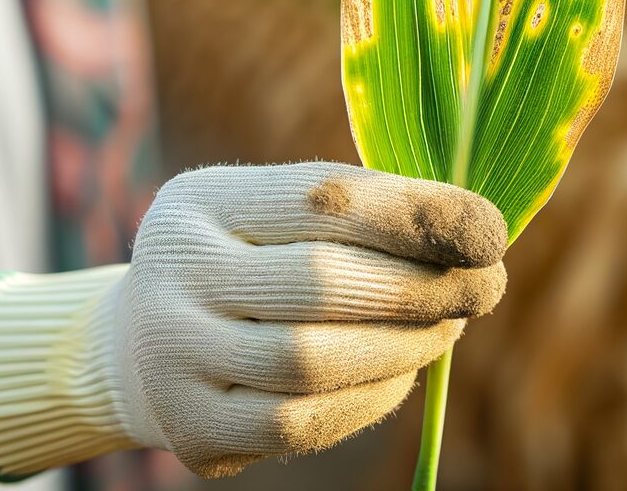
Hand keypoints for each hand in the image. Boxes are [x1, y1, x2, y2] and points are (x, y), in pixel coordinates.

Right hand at [111, 161, 507, 475]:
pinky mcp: (192, 429)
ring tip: (448, 326)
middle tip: (486, 284)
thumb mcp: (271, 212)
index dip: (417, 212)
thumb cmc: (240, 258)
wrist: (137, 342)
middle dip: (421, 285)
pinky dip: (370, 398)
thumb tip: (469, 236)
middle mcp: (175, 271)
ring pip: (312, 362)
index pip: (322, 197)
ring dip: (405, 345)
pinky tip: (402, 373)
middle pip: (320, 281)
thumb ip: (353, 213)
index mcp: (203, 200)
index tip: (489, 228)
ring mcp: (174, 355)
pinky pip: (301, 425)